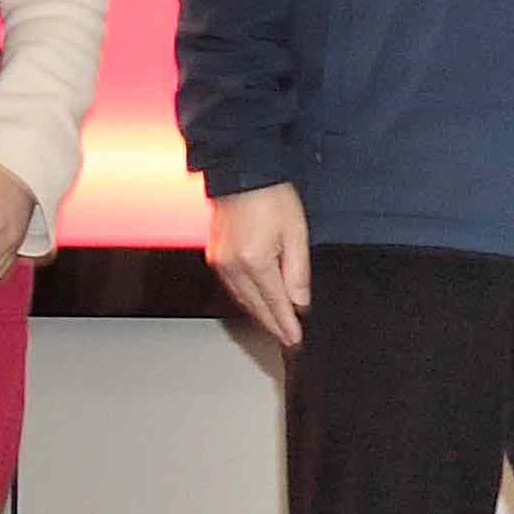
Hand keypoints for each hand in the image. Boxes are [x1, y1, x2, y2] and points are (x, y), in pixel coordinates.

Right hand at [208, 182, 309, 347]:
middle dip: (272, 324)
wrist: (241, 174)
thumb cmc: (270, 197)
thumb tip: (299, 301)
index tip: (295, 339)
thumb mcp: (296, 233)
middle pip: (255, 305)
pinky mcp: (214, 255)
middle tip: (287, 339)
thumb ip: (297, 271)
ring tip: (274, 325)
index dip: (286, 323)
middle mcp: (231, 265)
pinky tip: (255, 302)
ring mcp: (219, 261)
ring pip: (241, 298)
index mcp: (254, 261)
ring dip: (258, 313)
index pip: (274, 302)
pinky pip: (231, 286)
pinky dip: (245, 298)